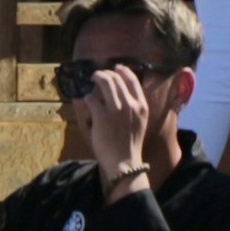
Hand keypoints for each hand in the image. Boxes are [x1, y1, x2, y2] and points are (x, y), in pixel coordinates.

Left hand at [78, 64, 154, 180]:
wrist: (124, 162)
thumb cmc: (129, 145)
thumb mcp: (139, 123)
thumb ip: (133, 108)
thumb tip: (121, 94)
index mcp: (142, 106)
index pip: (133, 80)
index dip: (124, 70)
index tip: (117, 67)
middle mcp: (130, 104)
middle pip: (117, 79)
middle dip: (106, 73)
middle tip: (98, 75)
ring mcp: (116, 109)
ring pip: (105, 82)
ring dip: (97, 78)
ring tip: (92, 79)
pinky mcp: (101, 116)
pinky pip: (92, 98)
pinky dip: (88, 97)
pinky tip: (87, 100)